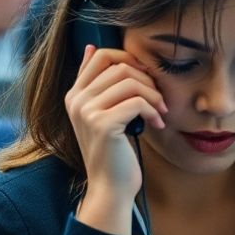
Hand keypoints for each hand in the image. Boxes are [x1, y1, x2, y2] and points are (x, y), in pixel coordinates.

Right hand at [66, 44, 167, 234]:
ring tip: (160, 111)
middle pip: (118, 66)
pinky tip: (156, 123)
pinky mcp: (102, 124)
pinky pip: (136, 102)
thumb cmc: (112, 151)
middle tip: (159, 99)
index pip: (100, 55)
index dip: (129, 60)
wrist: (109, 186)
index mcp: (74, 94)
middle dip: (147, 79)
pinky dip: (153, 111)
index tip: (145, 79)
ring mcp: (86, 111)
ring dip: (153, 95)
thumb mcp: (100, 113)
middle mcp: (76, 100)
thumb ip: (95, 84)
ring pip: (129, 81)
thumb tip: (91, 48)